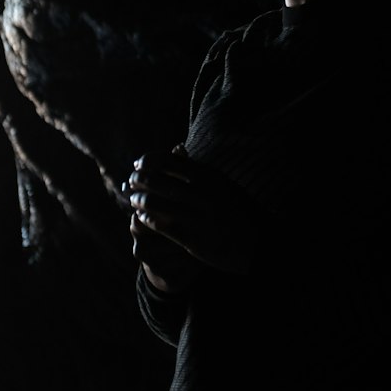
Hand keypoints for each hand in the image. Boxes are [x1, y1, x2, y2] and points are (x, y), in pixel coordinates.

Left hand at [126, 144, 261, 275]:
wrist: (258, 242)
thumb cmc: (236, 209)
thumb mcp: (221, 183)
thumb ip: (197, 168)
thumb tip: (175, 148)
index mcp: (209, 177)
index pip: (167, 160)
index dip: (146, 161)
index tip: (138, 164)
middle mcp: (202, 194)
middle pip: (156, 180)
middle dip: (138, 181)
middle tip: (131, 182)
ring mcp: (197, 217)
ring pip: (154, 203)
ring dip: (139, 201)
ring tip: (135, 201)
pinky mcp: (192, 240)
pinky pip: (160, 226)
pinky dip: (147, 219)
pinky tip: (143, 218)